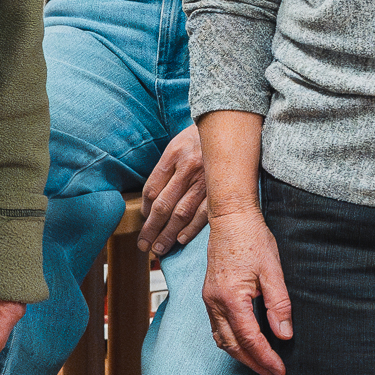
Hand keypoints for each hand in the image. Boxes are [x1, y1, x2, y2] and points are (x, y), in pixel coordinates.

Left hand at [138, 126, 207, 256]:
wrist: (231, 126)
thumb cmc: (200, 138)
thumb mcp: (178, 145)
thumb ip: (165, 170)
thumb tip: (151, 201)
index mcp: (174, 154)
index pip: (152, 189)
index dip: (145, 210)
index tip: (143, 221)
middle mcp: (188, 168)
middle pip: (163, 205)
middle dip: (151, 229)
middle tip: (143, 245)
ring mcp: (205, 179)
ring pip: (181, 213)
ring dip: (168, 234)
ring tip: (159, 249)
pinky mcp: (219, 188)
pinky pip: (203, 213)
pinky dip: (191, 229)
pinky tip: (180, 240)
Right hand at [202, 205, 291, 374]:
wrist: (230, 217)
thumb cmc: (253, 238)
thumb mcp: (273, 270)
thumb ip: (279, 304)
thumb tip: (284, 334)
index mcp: (230, 297)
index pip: (249, 338)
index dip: (265, 358)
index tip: (280, 371)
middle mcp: (214, 302)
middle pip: (232, 345)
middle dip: (254, 363)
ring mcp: (208, 299)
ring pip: (222, 339)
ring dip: (241, 356)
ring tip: (262, 365)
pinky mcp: (209, 295)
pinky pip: (217, 328)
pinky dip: (231, 342)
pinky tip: (245, 345)